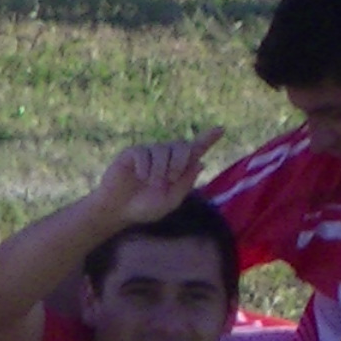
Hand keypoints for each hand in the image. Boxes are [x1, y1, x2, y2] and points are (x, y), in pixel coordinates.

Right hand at [94, 128, 223, 224]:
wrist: (119, 211)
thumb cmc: (145, 207)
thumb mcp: (170, 201)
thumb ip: (185, 183)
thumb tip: (200, 162)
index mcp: (177, 168)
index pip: (195, 150)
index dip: (208, 139)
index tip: (221, 129)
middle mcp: (165, 157)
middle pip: (181, 145)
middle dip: (180, 162)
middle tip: (170, 179)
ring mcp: (149, 153)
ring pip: (163, 149)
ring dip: (161, 168)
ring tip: (152, 182)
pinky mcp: (133, 153)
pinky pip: (144, 152)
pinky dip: (145, 167)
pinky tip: (140, 177)